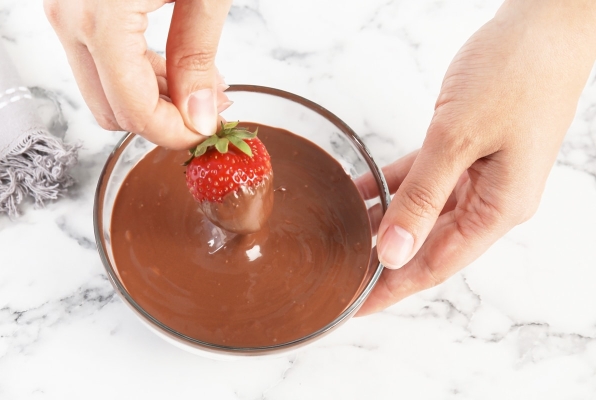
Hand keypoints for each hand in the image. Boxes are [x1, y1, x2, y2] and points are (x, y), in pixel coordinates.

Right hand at [44, 0, 231, 149]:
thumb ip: (197, 56)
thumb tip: (198, 116)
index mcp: (101, 18)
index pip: (134, 111)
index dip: (176, 134)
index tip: (209, 131)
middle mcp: (70, 20)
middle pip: (113, 112)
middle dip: (166, 122)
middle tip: (211, 111)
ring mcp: (67, 15)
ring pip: (104, 93)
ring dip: (154, 102)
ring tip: (203, 88)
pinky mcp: (76, 11)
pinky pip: (101, 65)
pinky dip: (137, 77)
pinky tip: (176, 69)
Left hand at [358, 0, 595, 314]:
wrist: (544, 24)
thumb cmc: (515, 74)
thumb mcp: (459, 138)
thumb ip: (423, 196)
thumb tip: (393, 251)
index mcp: (499, 209)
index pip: (435, 265)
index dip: (392, 288)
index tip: (355, 306)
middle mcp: (491, 201)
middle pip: (428, 246)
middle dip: (384, 265)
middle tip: (342, 279)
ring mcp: (479, 176)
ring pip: (422, 214)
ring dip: (383, 226)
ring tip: (343, 242)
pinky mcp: (466, 152)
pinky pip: (420, 179)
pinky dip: (390, 187)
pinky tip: (357, 194)